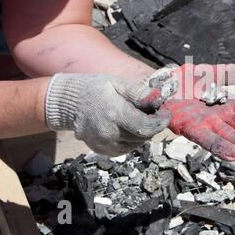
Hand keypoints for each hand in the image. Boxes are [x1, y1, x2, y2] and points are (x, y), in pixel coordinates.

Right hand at [45, 68, 176, 155]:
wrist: (69, 103)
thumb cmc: (96, 89)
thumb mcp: (118, 84)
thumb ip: (139, 93)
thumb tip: (160, 98)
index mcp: (114, 114)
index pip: (147, 126)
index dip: (161, 122)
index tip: (166, 113)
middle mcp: (109, 133)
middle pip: (144, 136)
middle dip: (152, 125)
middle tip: (152, 113)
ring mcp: (105, 144)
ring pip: (137, 144)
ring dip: (143, 133)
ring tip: (135, 117)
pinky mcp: (102, 151)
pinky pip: (127, 148)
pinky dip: (131, 139)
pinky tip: (125, 126)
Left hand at [161, 63, 234, 161]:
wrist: (157, 83)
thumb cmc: (183, 80)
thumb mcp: (212, 73)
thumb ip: (234, 73)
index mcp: (225, 104)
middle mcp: (217, 116)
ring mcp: (203, 122)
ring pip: (227, 135)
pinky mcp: (186, 125)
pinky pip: (204, 136)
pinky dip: (218, 145)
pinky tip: (232, 154)